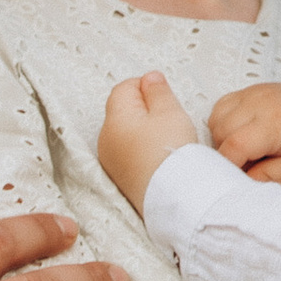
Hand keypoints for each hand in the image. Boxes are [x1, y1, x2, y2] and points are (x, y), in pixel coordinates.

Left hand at [97, 70, 200, 213]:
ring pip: (127, 135)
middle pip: (123, 112)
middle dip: (146, 110)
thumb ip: (158, 90)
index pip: (124, 88)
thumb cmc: (171, 157)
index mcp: (115, 120)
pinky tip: (159, 159)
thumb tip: (150, 79)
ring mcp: (112, 163)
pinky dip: (143, 152)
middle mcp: (107, 141)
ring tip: (166, 142)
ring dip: (145, 132)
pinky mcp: (121, 180)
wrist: (174, 200)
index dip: (146, 87)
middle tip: (168, 120)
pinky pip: (130, 156)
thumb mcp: (169, 111)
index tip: (164, 97)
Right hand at [207, 78, 280, 185]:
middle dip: (226, 153)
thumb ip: (269, 177)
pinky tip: (241, 133)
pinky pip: (222, 106)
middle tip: (247, 163)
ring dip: (222, 137)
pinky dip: (223, 122)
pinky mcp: (251, 90)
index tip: (239, 175)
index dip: (230, 166)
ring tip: (245, 148)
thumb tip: (243, 180)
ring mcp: (253, 93)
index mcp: (273, 124)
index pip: (233, 146)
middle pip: (220, 132)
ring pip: (217, 118)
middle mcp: (259, 103)